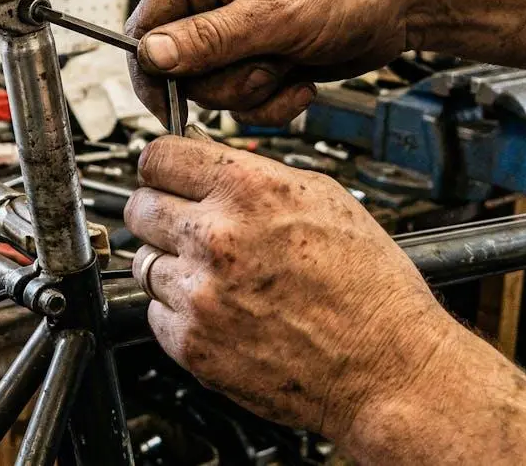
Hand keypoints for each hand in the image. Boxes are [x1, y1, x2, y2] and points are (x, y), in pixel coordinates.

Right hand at [126, 0, 417, 125]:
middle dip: (226, 81)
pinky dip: (274, 102)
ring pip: (214, 92)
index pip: (145, 28)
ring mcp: (237, 34)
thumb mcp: (277, 13)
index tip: (172, 102)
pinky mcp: (260, 60)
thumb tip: (151, 52)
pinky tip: (300, 80)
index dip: (155, 71)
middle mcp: (213, 1)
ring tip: (289, 63)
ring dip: (255, 91)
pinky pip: (244, 102)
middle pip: (180, 70)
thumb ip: (210, 37)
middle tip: (265, 62)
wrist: (406, 0)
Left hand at [126, 135, 462, 442]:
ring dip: (171, 265)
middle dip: (160, 213)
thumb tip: (207, 165)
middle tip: (187, 227)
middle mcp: (216, 236)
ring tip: (218, 277)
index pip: (158, 156)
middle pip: (139, 206)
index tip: (165, 176)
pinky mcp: (191, 342)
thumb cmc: (369, 289)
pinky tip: (221, 311)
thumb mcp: (322, 199)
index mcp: (248, 190)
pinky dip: (179, 311)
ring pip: (144, 261)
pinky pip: (156, 312)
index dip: (162, 167)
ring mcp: (199, 293)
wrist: (385, 368)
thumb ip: (253, 176)